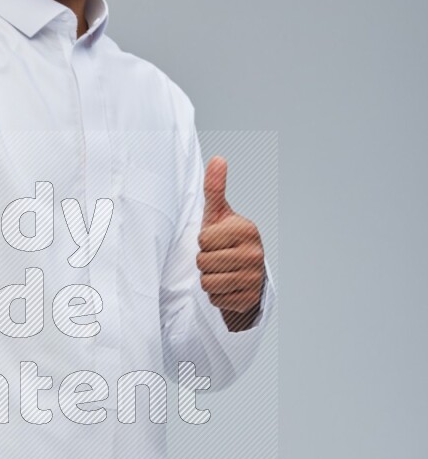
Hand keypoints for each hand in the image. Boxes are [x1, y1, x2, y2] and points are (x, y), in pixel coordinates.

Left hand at [196, 156, 265, 331]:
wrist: (245, 274)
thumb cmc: (226, 241)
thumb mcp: (218, 215)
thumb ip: (215, 188)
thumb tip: (218, 159)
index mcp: (247, 230)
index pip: (203, 240)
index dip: (203, 242)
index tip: (216, 241)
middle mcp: (255, 253)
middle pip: (204, 262)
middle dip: (204, 262)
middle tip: (217, 258)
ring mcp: (254, 278)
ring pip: (208, 282)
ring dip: (208, 279)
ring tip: (221, 271)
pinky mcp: (250, 299)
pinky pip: (216, 299)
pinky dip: (217, 295)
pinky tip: (227, 286)